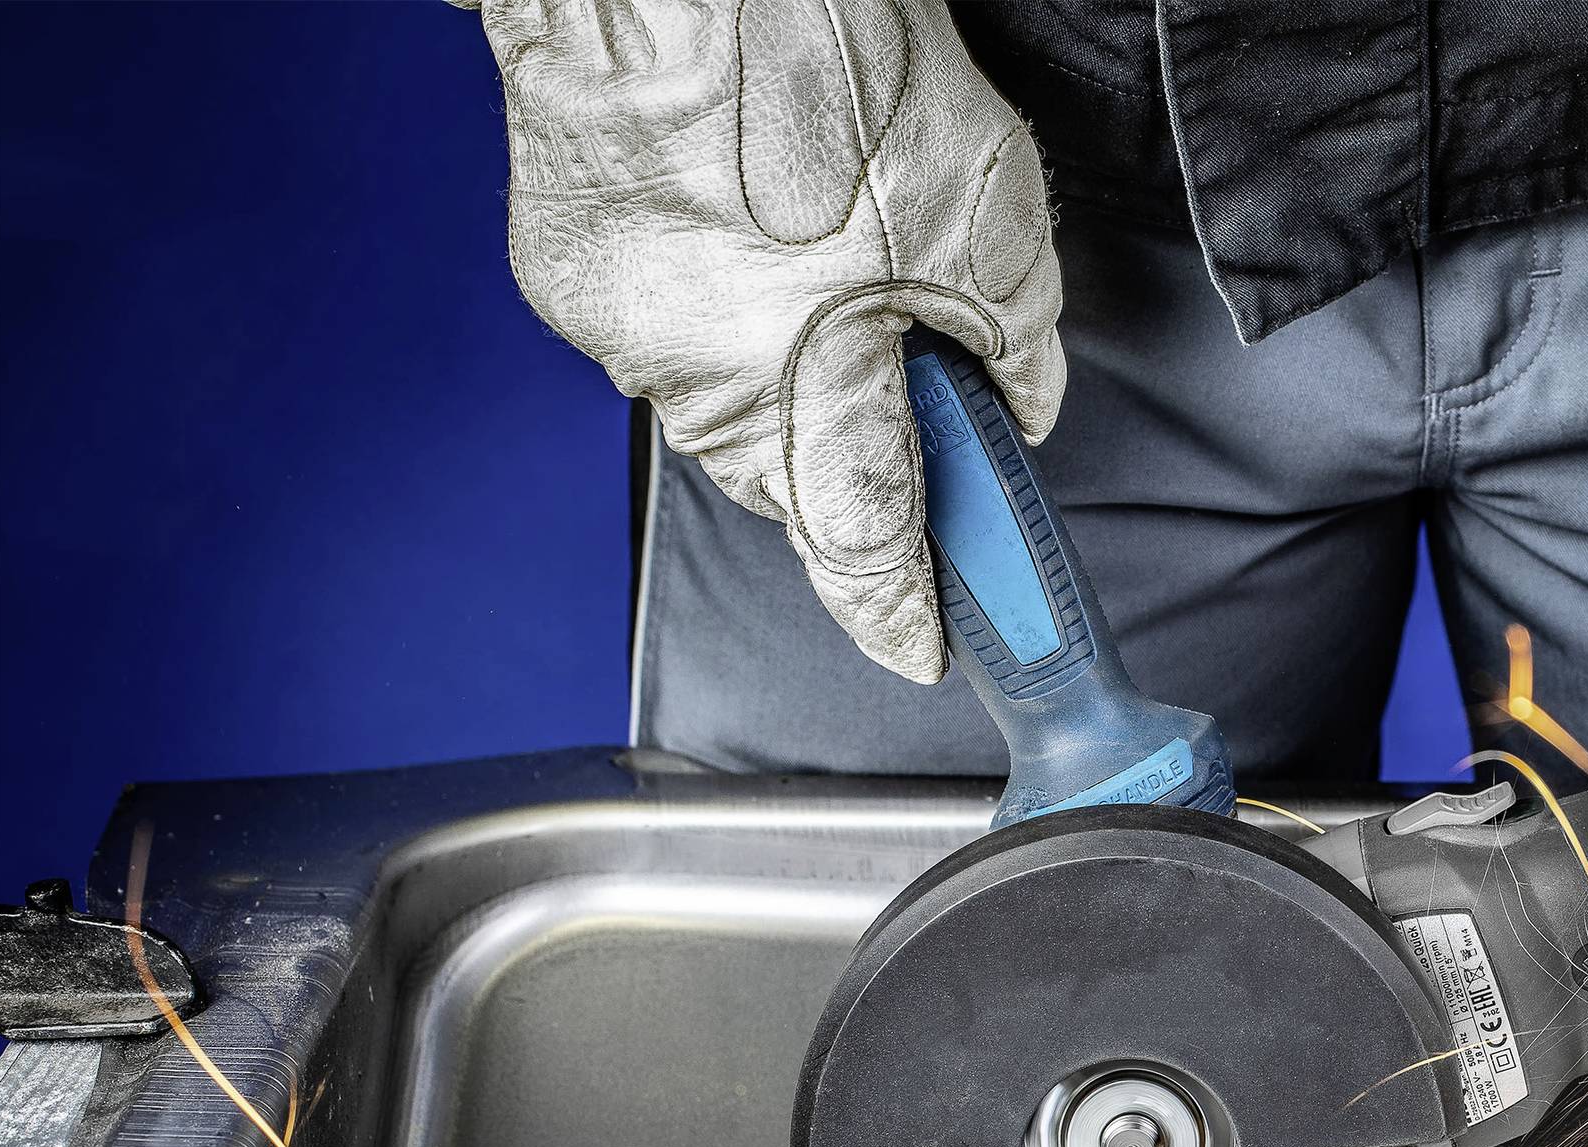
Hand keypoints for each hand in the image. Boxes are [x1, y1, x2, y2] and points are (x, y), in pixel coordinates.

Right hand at [460, 0, 1063, 683]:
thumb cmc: (814, 56)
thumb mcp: (985, 211)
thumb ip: (1016, 337)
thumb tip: (1017, 399)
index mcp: (791, 391)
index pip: (858, 545)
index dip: (900, 604)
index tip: (923, 645)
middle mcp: (684, 377)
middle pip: (790, 466)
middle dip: (858, 444)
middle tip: (919, 387)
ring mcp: (614, 320)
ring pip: (726, 389)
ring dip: (791, 357)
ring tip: (839, 255)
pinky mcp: (569, 260)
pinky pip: (671, 315)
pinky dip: (725, 292)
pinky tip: (762, 219)